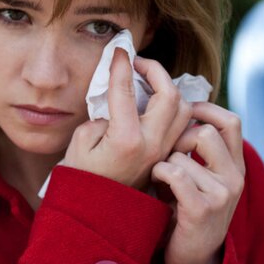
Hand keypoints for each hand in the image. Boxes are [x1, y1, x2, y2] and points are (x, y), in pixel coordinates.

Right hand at [62, 49, 191, 188]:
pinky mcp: (166, 157)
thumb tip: (118, 106)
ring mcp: (162, 152)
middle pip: (171, 95)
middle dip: (156, 71)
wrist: (97, 214)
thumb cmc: (83, 179)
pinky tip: (155, 103)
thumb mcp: (80, 143)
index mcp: (127, 139)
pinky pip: (181, 125)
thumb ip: (101, 118)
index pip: (127, 90)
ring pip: (183, 109)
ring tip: (147, 82)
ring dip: (168, 89)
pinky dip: (173, 107)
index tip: (118, 50)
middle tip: (137, 63)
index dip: (121, 65)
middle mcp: (151, 144)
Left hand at [152, 102, 244, 263]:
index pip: (230, 122)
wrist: (190, 258)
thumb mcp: (197, 177)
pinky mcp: (202, 209)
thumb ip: (194, 151)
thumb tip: (176, 113)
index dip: (204, 109)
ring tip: (159, 179)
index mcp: (234, 165)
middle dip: (177, 138)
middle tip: (165, 154)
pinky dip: (158, 175)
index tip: (182, 112)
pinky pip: (174, 174)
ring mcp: (220, 194)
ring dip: (162, 164)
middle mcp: (234, 177)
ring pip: (182, 155)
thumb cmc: (182, 209)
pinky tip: (155, 185)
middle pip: (205, 132)